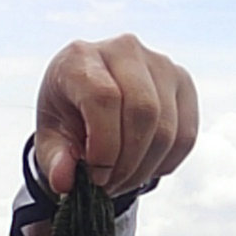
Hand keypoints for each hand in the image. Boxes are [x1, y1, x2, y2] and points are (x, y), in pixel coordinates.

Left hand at [35, 35, 196, 196]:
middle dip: (127, 163)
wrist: (88, 99)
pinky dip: (165, 164)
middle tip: (109, 185)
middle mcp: (124, 49)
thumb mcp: (49, 140)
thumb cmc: (67, 117)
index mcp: (81, 57)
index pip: (104, 98)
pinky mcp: (182, 82)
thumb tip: (64, 182)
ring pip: (167, 128)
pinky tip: (142, 169)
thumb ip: (54, 161)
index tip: (95, 176)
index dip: (104, 146)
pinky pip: (186, 136)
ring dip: (144, 169)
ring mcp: (160, 63)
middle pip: (143, 112)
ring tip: (121, 181)